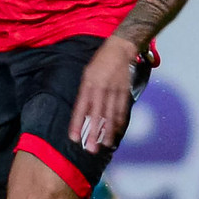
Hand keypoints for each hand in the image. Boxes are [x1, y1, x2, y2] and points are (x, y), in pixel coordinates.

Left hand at [70, 37, 139, 153]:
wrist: (119, 50)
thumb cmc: (99, 64)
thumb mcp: (86, 76)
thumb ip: (84, 94)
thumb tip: (82, 115)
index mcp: (88, 85)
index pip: (80, 108)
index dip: (76, 124)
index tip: (74, 138)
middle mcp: (100, 89)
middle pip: (96, 115)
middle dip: (93, 133)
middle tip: (90, 148)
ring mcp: (114, 91)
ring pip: (110, 115)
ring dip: (107, 132)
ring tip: (105, 145)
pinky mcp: (125, 91)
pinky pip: (122, 110)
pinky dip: (119, 122)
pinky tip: (117, 132)